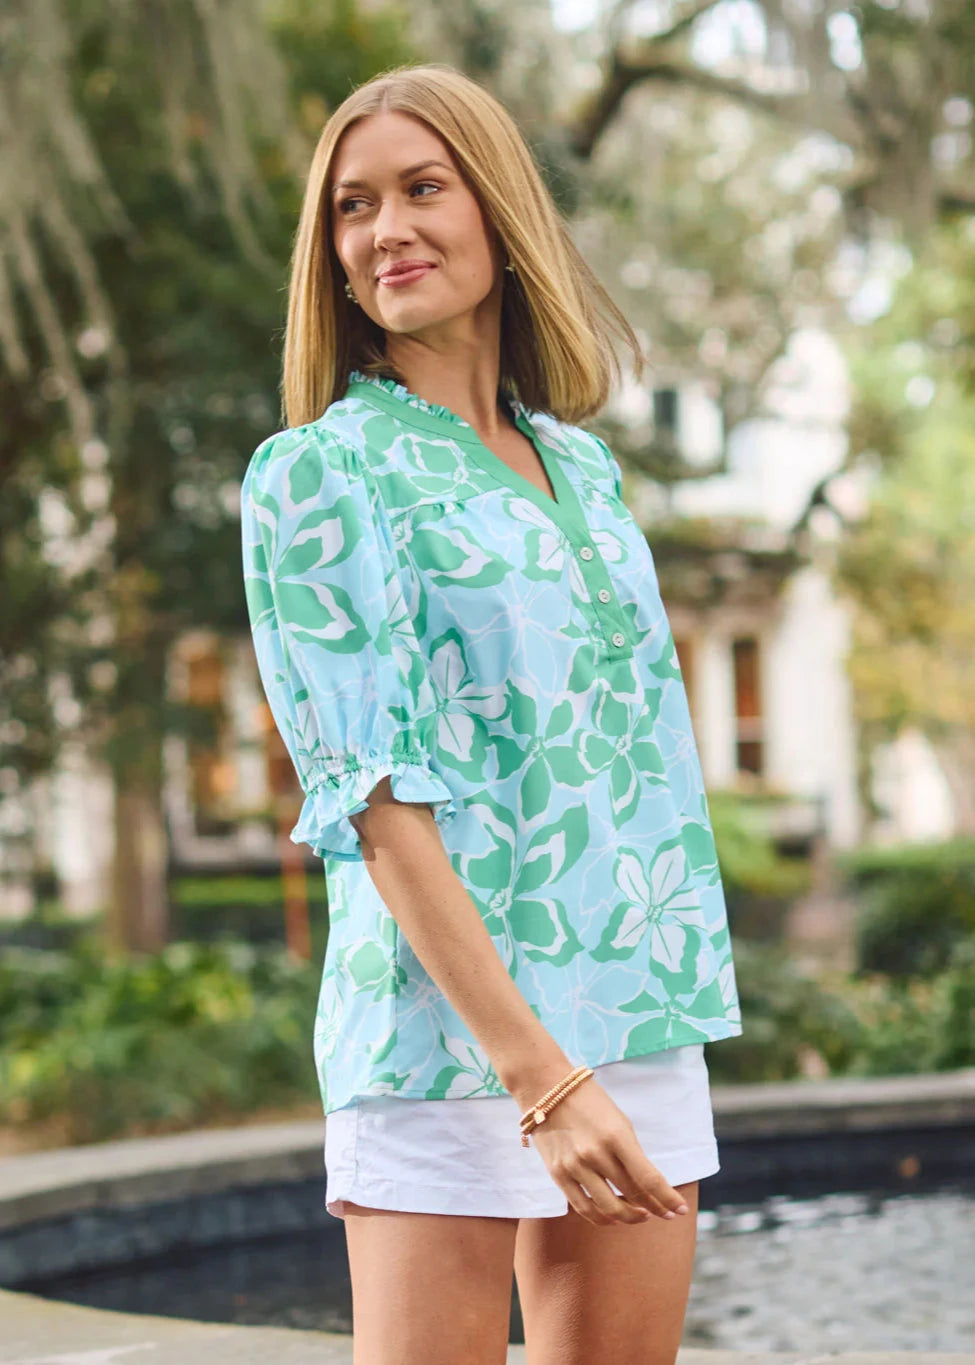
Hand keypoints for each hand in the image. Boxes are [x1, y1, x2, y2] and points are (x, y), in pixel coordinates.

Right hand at [522, 1076, 690, 1227]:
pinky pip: (583, 1208)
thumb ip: (632, 1155)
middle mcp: (595, 1154)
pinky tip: (614, 1217)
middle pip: (632, 1194)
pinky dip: (602, 1218)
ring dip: (630, 1217)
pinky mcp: (557, 1174)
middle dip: (654, 1208)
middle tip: (666, 1214)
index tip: (679, 1209)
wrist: (545, 1087)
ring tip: (641, 1216)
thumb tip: (649, 1187)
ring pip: (609, 1208)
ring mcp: (574, 1166)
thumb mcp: (618, 1122)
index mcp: (616, 1136)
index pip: (648, 1178)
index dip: (667, 1199)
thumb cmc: (590, 1102)